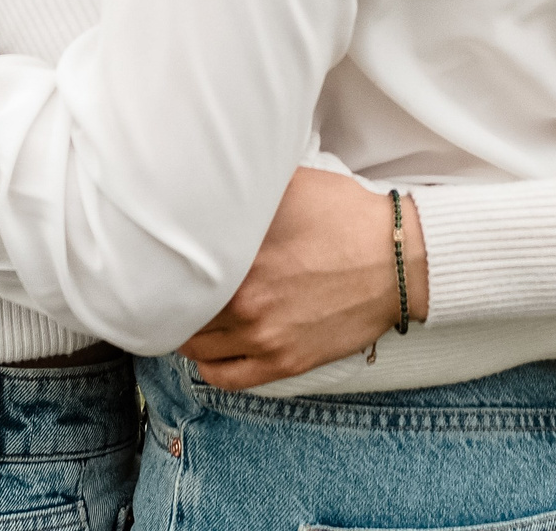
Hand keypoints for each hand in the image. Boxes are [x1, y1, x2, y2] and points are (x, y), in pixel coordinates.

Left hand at [178, 168, 428, 388]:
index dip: (161, 263)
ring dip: (186, 328)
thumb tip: (205, 179)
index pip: (175, 269)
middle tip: (168, 282)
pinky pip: (223, 376)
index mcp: (242, 256)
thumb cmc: (346, 217)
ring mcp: (264, 337)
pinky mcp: (285, 362)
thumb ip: (245, 191)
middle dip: (170, 294)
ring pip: (194, 345)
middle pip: (178, 309)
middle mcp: (247, 302)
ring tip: (188, 311)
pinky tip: (209, 345)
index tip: (157, 255)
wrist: (398, 261)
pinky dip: (207, 363)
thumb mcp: (291, 186)